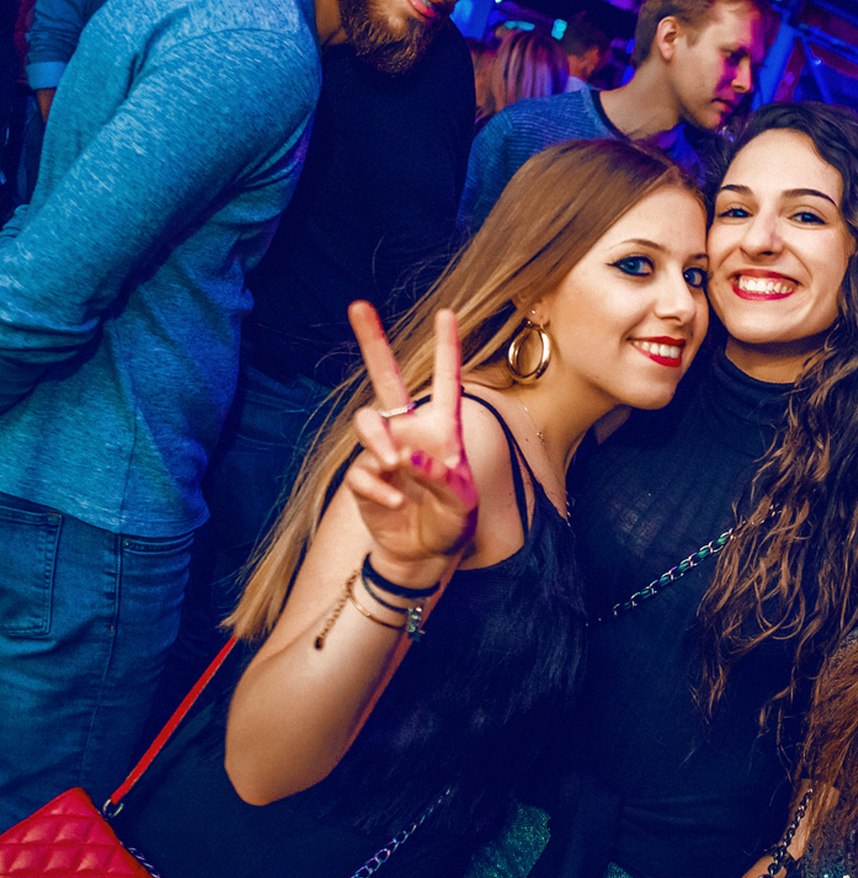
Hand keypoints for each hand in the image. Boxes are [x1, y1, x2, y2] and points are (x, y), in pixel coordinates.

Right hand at [345, 302, 477, 581]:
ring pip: (366, 422)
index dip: (447, 348)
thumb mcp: (461, 502)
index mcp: (443, 430)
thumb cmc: (451, 522)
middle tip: (358, 305)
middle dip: (372, 342)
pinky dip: (378, 487)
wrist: (423, 554)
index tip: (447, 312)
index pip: (446, 382)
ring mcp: (383, 451)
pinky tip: (396, 503)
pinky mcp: (364, 477)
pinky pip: (363, 471)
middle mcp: (410, 431)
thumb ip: (441, 477)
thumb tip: (408, 457)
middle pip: (386, 379)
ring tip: (395, 464)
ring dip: (378, 441)